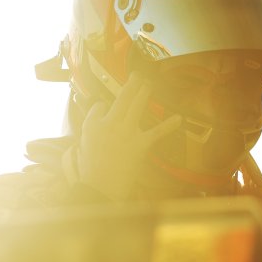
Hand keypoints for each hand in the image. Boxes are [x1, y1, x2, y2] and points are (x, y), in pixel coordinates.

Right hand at [76, 72, 181, 200]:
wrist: (100, 186)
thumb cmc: (90, 169)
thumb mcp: (83, 145)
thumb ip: (92, 126)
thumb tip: (101, 110)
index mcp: (93, 124)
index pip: (100, 106)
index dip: (105, 106)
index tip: (109, 107)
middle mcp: (109, 122)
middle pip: (123, 98)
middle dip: (132, 84)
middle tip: (138, 75)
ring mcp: (126, 131)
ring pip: (136, 104)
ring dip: (144, 91)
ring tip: (149, 83)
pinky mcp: (140, 144)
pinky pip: (157, 131)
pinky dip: (169, 125)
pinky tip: (178, 119)